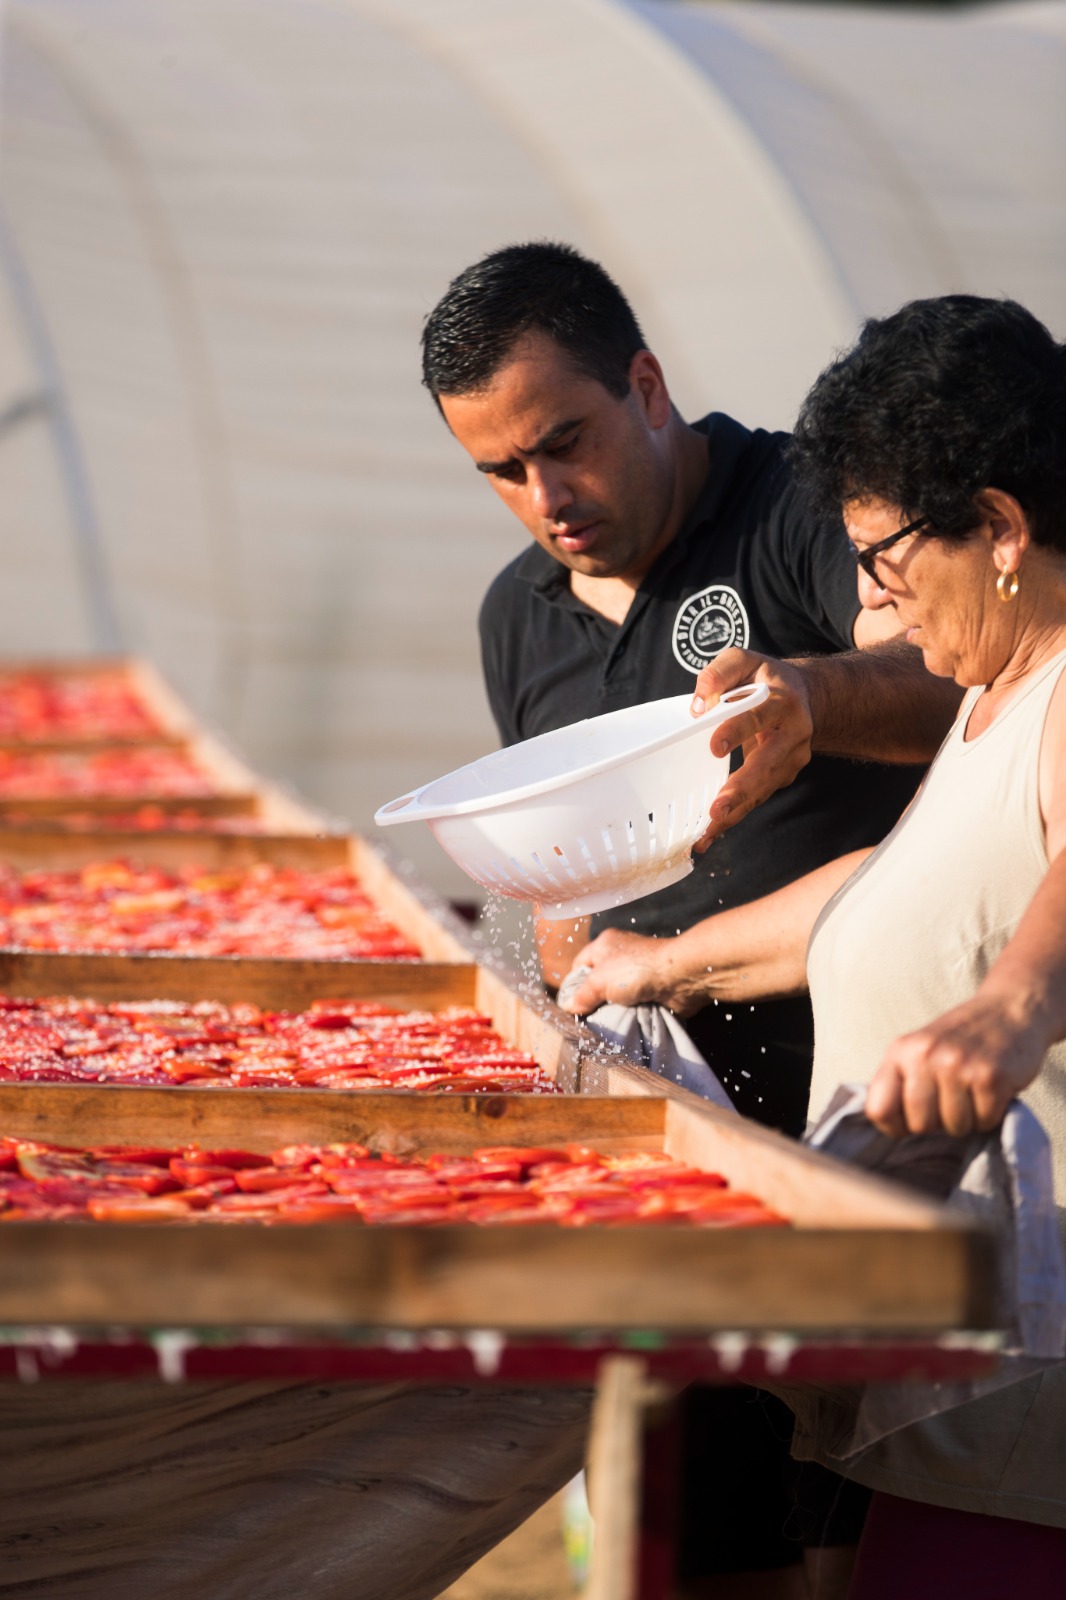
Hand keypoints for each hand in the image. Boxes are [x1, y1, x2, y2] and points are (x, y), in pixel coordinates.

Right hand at [556, 929, 703, 1016]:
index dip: (574, 985)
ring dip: (614, 1008)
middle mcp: (621, 955)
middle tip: (589, 1018)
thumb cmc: (636, 970)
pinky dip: (631, 1011)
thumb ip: (582, 995)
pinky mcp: (652, 987)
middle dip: (594, 1000)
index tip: (573, 1005)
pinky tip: (627, 1020)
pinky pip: (634, 1002)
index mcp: (604, 944)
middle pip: (598, 981)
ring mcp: (638, 972)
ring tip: (608, 1022)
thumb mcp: (599, 982)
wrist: (679, 977)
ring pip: (617, 994)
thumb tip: (568, 1007)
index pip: (580, 964)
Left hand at [689, 649, 812, 846]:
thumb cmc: (764, 678)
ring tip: (707, 832)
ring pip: (762, 789)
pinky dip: (734, 816)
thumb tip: (697, 706)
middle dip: (742, 788)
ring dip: (735, 811)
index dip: (736, 730)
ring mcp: (792, 759)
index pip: (758, 715)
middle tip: (717, 808)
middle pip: (767, 764)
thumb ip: (719, 674)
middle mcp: (794, 734)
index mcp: (783, 701)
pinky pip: (757, 798)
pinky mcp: (782, 777)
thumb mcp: (742, 661)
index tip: (714, 747)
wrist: (805, 695)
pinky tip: (710, 834)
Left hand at [864, 995, 1046, 1136]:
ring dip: (967, 1119)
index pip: (878, 1109)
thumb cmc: (960, 1039)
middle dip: (938, 1123)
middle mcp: (926, 1055)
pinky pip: (984, 1121)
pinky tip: (990, 1091)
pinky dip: (990, 1114)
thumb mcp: (919, 1049)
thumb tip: (887, 1125)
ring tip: (972, 1091)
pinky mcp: (991, 1077)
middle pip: (919, 1125)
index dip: (895, 1126)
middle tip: (952, 1099)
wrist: (1008, 1011)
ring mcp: (959, 1065)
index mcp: (901, 1050)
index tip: (912, 1119)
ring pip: (954, 1128)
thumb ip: (901, 1080)